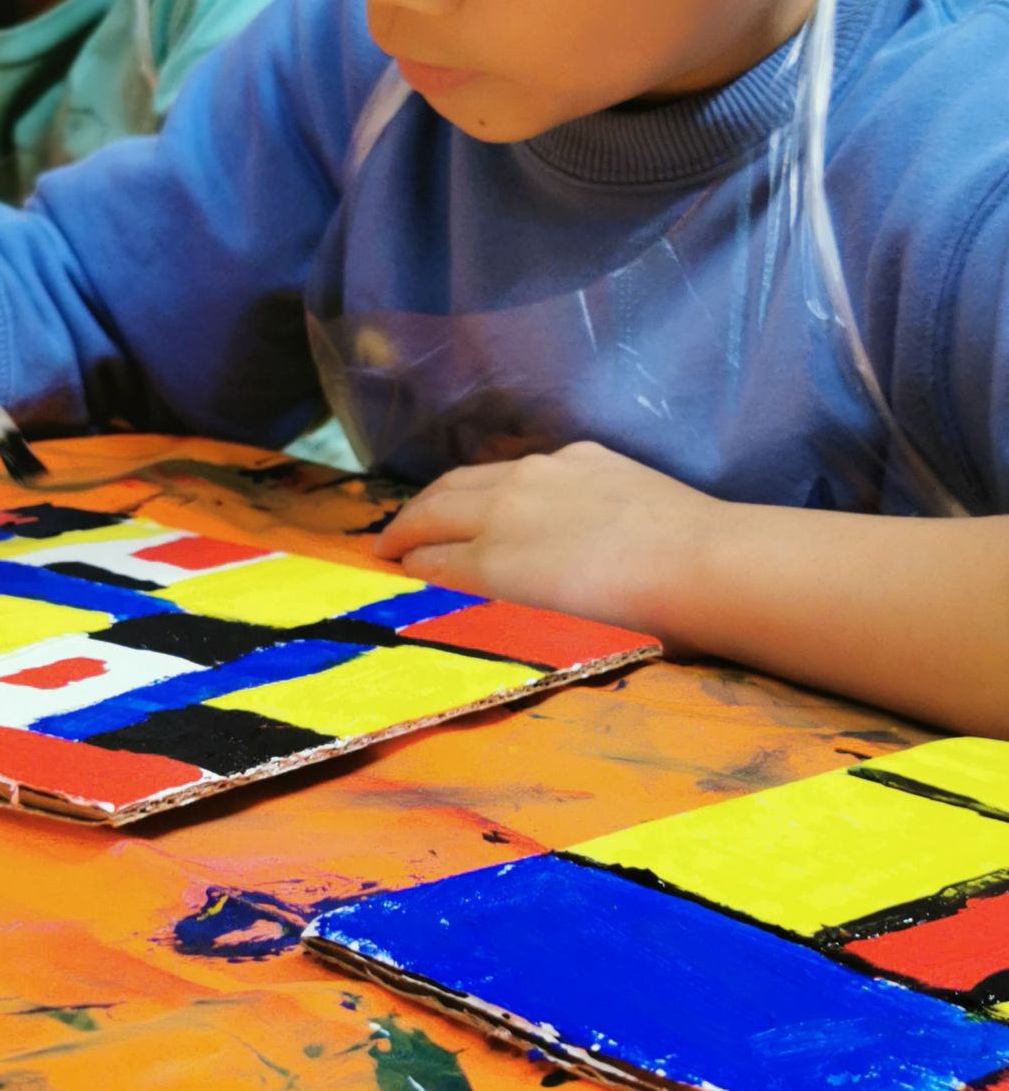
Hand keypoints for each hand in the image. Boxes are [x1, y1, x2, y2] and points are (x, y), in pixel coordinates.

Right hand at [376, 441, 721, 643]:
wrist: (704, 566)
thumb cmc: (633, 623)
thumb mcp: (548, 634)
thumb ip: (488, 611)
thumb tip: (448, 595)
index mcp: (491, 560)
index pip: (427, 561)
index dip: (405, 571)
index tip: (391, 576)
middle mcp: (503, 505)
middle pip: (433, 509)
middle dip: (402, 527)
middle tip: (387, 544)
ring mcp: (543, 472)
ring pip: (470, 477)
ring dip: (439, 498)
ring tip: (429, 512)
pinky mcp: (582, 455)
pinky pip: (523, 465)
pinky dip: (496, 482)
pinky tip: (507, 494)